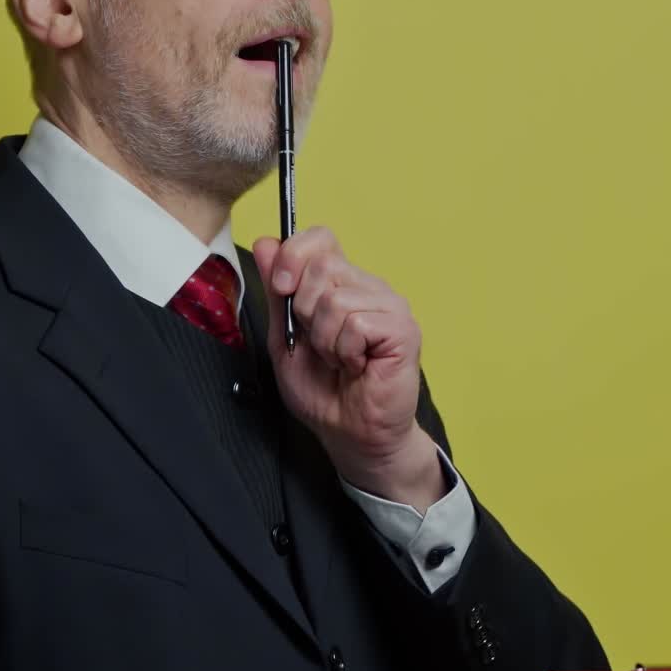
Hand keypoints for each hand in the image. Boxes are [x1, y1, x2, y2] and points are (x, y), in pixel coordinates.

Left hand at [252, 230, 445, 511]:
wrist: (349, 433)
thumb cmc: (322, 390)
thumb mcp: (283, 336)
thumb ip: (276, 291)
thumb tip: (267, 242)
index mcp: (341, 283)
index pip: (319, 238)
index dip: (294, 256)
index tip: (282, 290)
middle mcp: (368, 286)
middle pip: (322, 266)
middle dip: (304, 312)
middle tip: (320, 343)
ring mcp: (389, 305)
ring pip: (336, 298)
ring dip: (325, 339)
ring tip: (339, 359)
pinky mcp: (402, 329)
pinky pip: (357, 323)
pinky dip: (345, 351)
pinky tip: (357, 366)